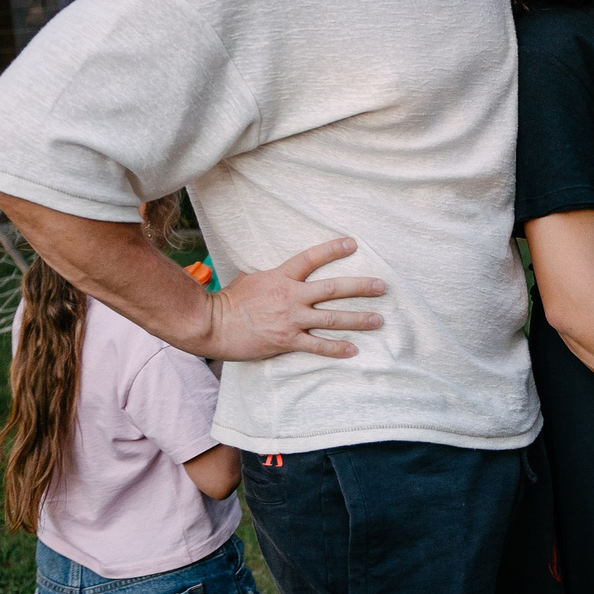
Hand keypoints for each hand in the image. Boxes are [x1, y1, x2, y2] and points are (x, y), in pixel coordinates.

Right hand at [201, 238, 385, 360]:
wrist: (211, 325)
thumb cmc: (227, 301)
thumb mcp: (250, 279)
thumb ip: (271, 275)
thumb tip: (279, 272)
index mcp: (281, 277)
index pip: (311, 258)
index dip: (332, 249)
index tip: (352, 244)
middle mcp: (291, 296)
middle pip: (333, 288)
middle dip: (361, 287)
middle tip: (382, 286)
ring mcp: (291, 319)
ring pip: (332, 318)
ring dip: (358, 319)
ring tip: (378, 320)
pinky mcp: (287, 340)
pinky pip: (317, 345)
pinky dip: (337, 348)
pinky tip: (353, 349)